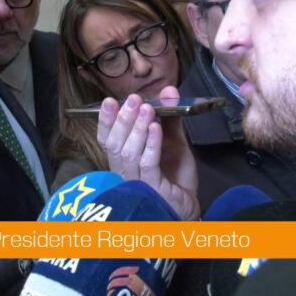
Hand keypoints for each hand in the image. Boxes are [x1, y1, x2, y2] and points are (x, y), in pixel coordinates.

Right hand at [98, 87, 199, 219]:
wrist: (189, 205)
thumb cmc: (175, 177)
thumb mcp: (173, 141)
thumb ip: (169, 118)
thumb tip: (169, 91)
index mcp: (124, 160)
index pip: (107, 139)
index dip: (106, 121)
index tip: (109, 101)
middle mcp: (125, 172)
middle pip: (115, 144)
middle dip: (123, 119)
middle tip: (133, 100)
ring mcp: (137, 182)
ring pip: (128, 154)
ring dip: (136, 129)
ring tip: (147, 110)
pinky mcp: (153, 190)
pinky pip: (148, 164)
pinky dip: (151, 144)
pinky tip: (155, 129)